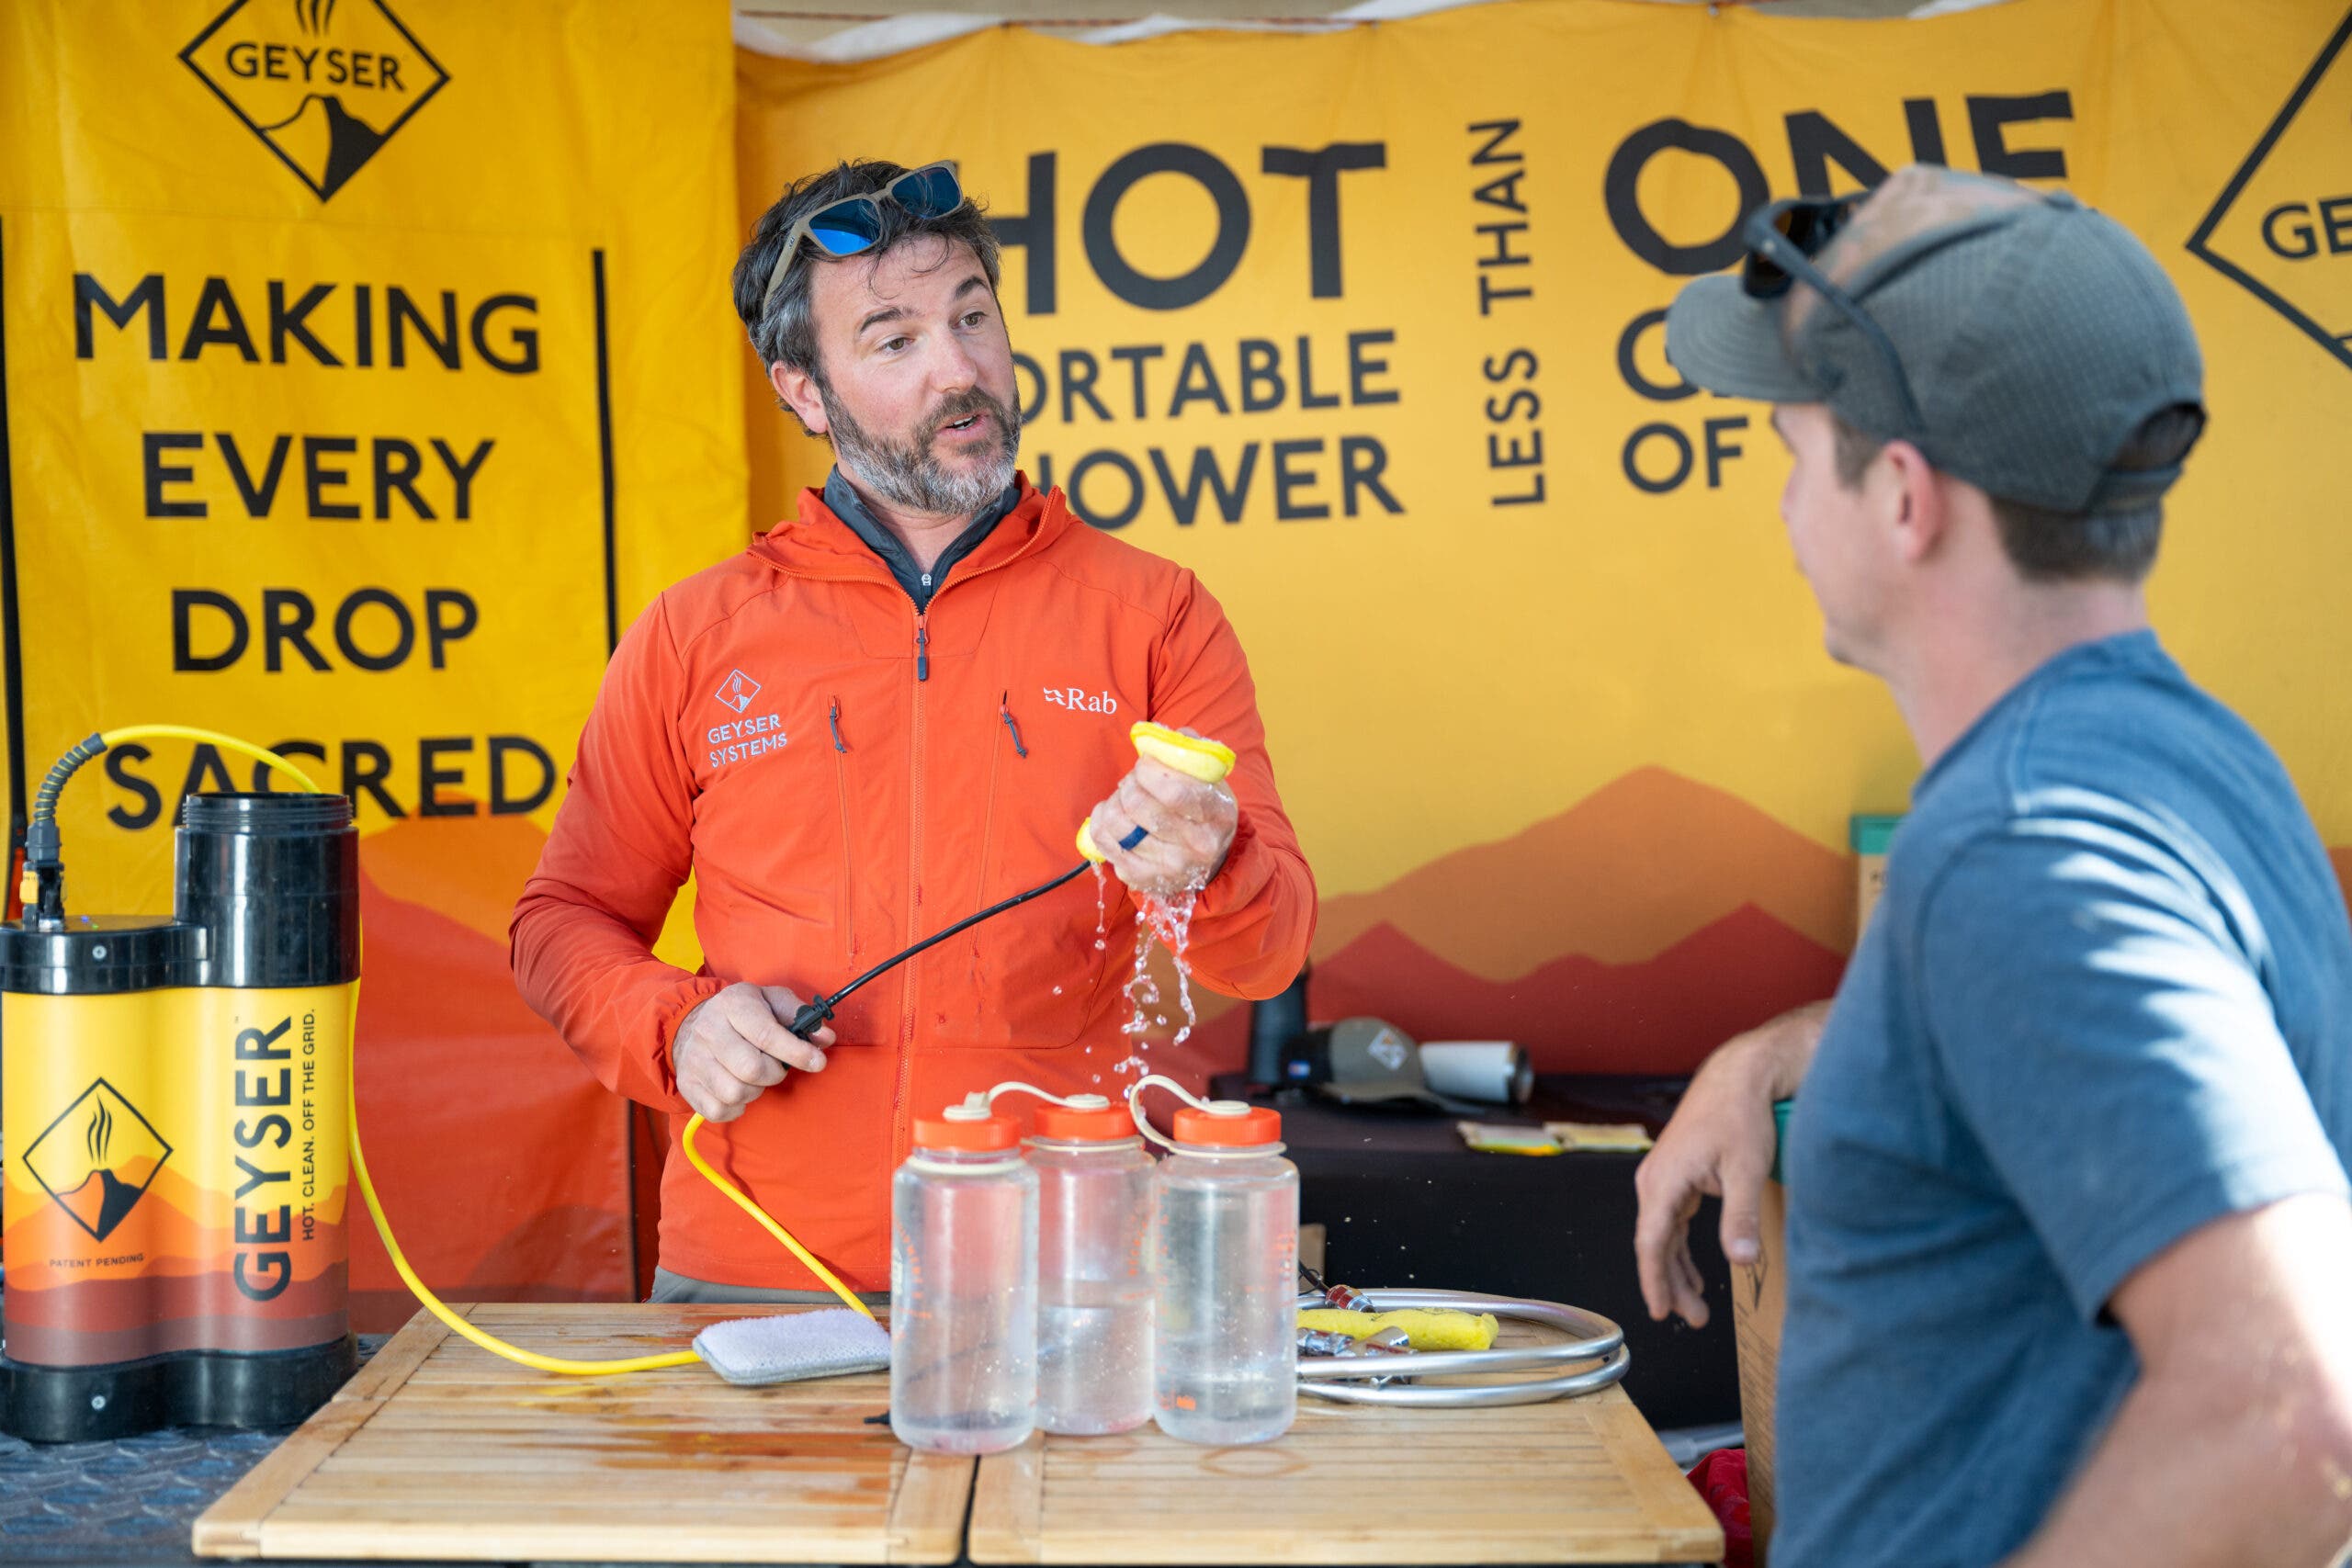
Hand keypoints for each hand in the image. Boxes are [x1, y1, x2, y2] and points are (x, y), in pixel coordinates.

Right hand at [670, 983, 835, 1122]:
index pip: (767, 1035)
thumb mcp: (772, 1001)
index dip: (798, 1052)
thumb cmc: (743, 1013)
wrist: (691, 1023)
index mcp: (733, 1004)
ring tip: (754, 1076)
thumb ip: (801, 1016)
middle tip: (776, 1066)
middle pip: (751, 1069)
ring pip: (735, 1093)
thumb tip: (825, 1038)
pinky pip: (719, 1110)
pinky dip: (736, 1107)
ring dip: (755, 1090)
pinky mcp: (687, 1085)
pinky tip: (739, 1088)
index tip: (818, 1062)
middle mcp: (708, 1030)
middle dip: (775, 1073)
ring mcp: (694, 1059)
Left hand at [1085, 729, 1238, 897]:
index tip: (1144, 764)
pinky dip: (1100, 822)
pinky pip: (1104, 844)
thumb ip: (1187, 749)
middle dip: (1128, 785)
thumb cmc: (1204, 807)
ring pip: (1117, 825)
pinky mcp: (1143, 879)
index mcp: (1218, 814)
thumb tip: (1157, 736)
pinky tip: (1112, 815)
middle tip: (1133, 782)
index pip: (1173, 792)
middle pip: (1139, 806)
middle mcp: (1197, 846)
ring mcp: (1169, 867)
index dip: (1148, 770)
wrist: (1210, 859)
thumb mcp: (1209, 777)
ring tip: (1123, 799)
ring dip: (1113, 803)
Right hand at [1632, 1001, 1828, 1327]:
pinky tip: (1695, 1271)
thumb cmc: (1741, 1116)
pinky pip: (1672, 1222)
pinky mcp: (1677, 1176)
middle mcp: (1654, 1181)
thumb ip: (1741, 1216)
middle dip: (1671, 1284)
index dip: (1655, 1281)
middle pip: (1655, 1244)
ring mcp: (1663, 1178)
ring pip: (1663, 1236)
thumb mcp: (1746, 1169)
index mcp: (1663, 1182)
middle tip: (1696, 1319)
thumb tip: (1742, 1261)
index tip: (1660, 1313)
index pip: (1652, 1243)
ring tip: (1696, 1305)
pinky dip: (1681, 1249)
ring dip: (1677, 1270)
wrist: (1739, 1076)